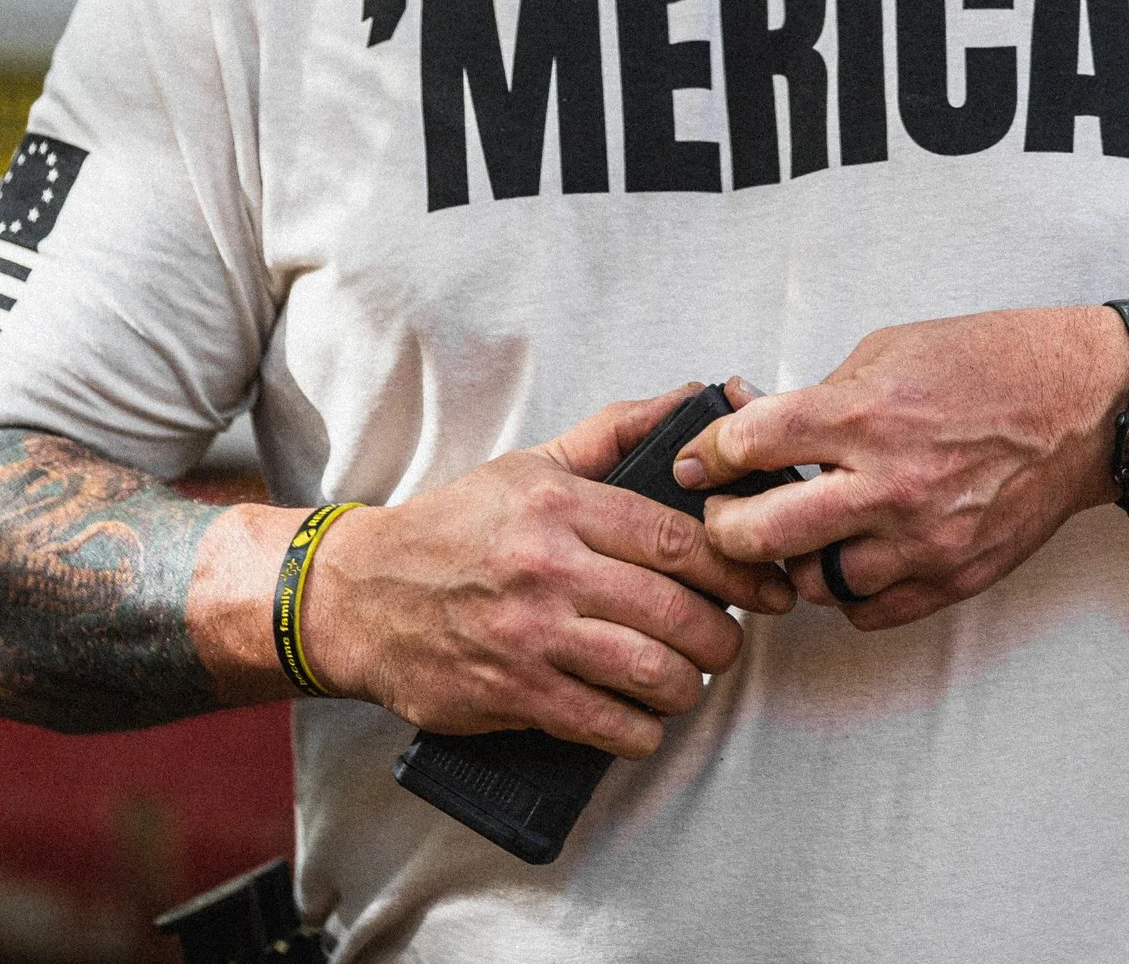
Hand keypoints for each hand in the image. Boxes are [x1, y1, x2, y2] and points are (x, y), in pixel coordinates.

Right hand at [299, 387, 794, 756]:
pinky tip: (643, 719)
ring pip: (649, 672)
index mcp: (560, 506)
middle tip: (727, 642)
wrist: (361, 595)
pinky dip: (641, 730)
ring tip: (687, 679)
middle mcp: (547, 568)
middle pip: (676, 611)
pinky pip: (605, 724)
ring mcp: (529, 635)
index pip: (677, 538)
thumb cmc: (456, 527)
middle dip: (722, 637)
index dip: (738, 569)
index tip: (767, 586)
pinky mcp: (511, 693)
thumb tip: (690, 399)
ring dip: (687, 685)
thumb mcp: (531, 465)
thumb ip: (614, 434)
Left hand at [675, 309, 1128, 630]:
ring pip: (811, 584)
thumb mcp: (887, 351)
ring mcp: (921, 540)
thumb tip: (756, 424)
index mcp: (863, 416)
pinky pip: (867, 611)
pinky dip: (845, 590)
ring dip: (790, 562)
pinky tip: (847, 556)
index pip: (746, 447)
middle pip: (757, 535)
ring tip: (794, 533)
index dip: (705, 456)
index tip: (696, 462)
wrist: (1082, 405)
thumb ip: (821, 397)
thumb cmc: (988, 365)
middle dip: (722, 526)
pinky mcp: (952, 577)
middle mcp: (887, 485)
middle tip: (722, 513)